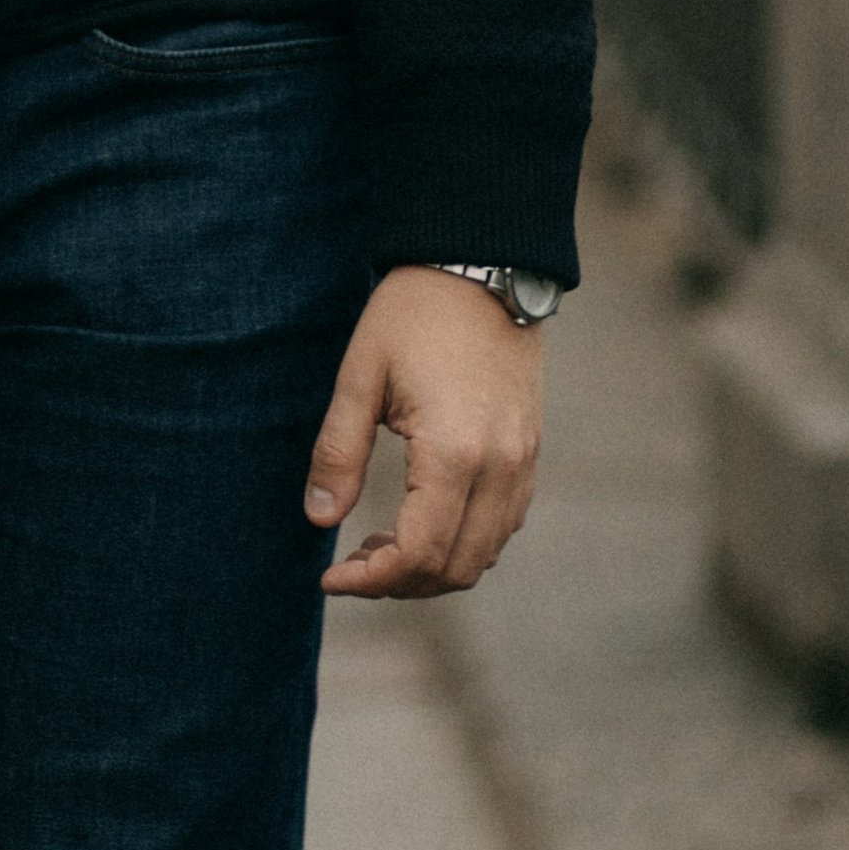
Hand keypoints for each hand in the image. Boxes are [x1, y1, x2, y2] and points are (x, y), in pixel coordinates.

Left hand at [306, 269, 542, 596]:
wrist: (481, 266)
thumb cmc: (413, 314)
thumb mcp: (359, 377)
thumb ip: (337, 453)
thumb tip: (319, 522)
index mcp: (455, 453)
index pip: (419, 553)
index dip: (371, 581)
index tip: (330, 579)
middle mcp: (500, 467)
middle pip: (456, 568)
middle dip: (399, 583)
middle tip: (350, 566)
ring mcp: (523, 462)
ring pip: (484, 554)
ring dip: (432, 568)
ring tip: (378, 546)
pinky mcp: (529, 452)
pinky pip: (503, 524)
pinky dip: (463, 542)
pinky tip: (420, 521)